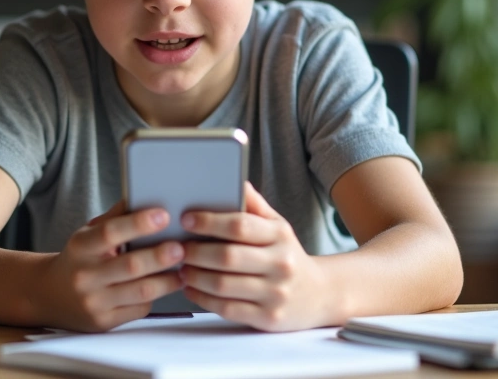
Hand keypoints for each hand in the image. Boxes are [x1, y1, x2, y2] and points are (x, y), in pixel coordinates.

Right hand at [36, 201, 185, 331]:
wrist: (50, 295)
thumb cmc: (78, 259)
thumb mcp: (87, 234)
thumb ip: (114, 219)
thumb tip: (144, 197)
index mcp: (80, 247)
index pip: (110, 233)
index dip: (138, 223)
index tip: (163, 215)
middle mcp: (85, 276)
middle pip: (131, 265)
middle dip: (160, 256)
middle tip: (181, 247)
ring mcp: (94, 302)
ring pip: (141, 291)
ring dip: (167, 280)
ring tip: (183, 269)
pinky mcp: (104, 322)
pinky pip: (139, 309)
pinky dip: (156, 296)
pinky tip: (165, 286)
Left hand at [179, 182, 331, 330]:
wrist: (319, 295)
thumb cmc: (287, 256)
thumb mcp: (278, 227)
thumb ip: (255, 206)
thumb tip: (235, 181)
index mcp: (280, 236)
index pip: (240, 225)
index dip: (209, 222)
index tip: (187, 220)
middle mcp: (280, 264)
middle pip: (228, 257)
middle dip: (196, 252)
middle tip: (178, 248)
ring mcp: (275, 293)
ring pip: (223, 285)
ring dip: (195, 276)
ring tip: (182, 268)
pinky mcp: (267, 317)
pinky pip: (227, 308)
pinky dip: (203, 298)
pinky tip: (192, 289)